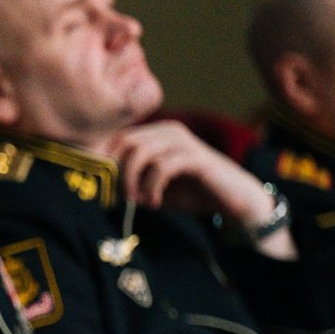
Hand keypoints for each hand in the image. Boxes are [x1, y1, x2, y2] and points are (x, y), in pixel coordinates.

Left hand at [105, 122, 296, 257]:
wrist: (233, 200)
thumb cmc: (191, 193)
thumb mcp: (152, 188)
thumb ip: (129, 183)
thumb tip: (101, 185)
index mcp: (156, 134)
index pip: (117, 138)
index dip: (103, 162)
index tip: (102, 188)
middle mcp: (168, 131)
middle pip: (124, 142)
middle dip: (116, 172)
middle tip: (121, 197)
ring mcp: (183, 141)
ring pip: (140, 152)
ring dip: (132, 181)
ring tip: (138, 201)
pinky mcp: (195, 157)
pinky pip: (161, 167)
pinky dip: (151, 187)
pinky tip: (155, 202)